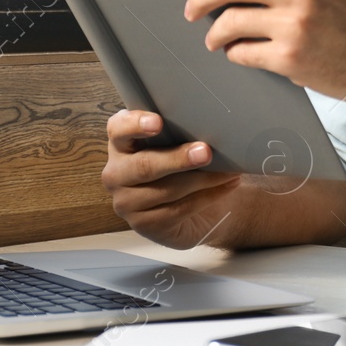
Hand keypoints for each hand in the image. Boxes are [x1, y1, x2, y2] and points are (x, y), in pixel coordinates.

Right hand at [100, 109, 243, 249]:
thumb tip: (210, 120)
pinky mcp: (143, 225)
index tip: (158, 122)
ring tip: (229, 171)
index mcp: (121, 144)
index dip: (135, 124)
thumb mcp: (176, 143)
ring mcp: (126, 202)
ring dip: (203, 179)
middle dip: (178, 158)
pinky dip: (208, 196)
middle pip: (144, 165)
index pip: (118, 129)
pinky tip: (227, 186)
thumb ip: (179, 131)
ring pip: (167, 189)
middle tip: (206, 152)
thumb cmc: (181, 165)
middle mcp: (117, 173)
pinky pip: (179, 209)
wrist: (190, 205)